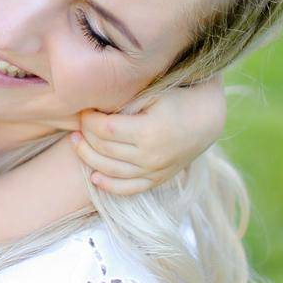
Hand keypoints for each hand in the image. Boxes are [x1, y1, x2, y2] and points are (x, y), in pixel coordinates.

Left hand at [69, 76, 226, 195]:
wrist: (206, 119)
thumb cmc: (176, 98)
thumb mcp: (152, 93)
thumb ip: (124, 103)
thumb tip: (94, 110)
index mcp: (149, 131)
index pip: (105, 129)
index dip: (88, 120)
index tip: (84, 110)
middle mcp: (151, 156)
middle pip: (104, 149)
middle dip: (85, 135)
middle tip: (78, 123)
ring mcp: (155, 171)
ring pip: (111, 171)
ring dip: (88, 158)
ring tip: (76, 143)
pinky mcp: (158, 180)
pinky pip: (129, 189)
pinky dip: (109, 185)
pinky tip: (93, 176)